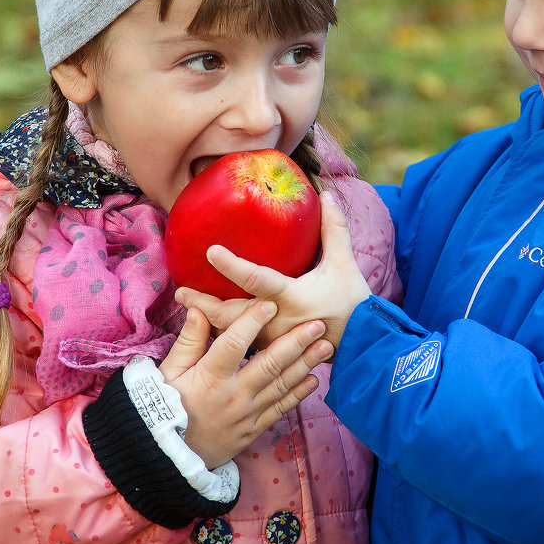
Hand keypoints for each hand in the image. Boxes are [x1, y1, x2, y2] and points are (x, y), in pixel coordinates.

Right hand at [158, 302, 332, 469]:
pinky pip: (281, 409)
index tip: (271, 303)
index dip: (253, 321)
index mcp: (210, 377)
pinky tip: (314, 380)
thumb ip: (188, 340)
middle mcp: (233, 395)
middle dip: (296, 342)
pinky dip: (299, 394)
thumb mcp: (170, 371)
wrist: (171, 454)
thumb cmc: (168, 404)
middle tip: (317, 324)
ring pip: (281, 385)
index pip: (235, 344)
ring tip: (326, 347)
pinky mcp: (255, 428)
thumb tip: (198, 309)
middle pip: (269, 364)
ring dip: (306, 364)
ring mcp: (247, 413)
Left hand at [177, 192, 369, 351]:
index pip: (257, 280)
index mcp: (292, 297)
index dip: (232, 266)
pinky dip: (223, 333)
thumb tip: (324, 194)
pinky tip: (207, 323)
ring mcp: (273, 339)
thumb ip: (333, 229)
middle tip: (181, 292)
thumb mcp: (344, 263)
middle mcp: (278, 320)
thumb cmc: (352, 302)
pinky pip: (243, 342)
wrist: (362, 344)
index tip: (210, 251)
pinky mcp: (273, 350)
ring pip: (234, 333)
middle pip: (233, 315)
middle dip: (204, 305)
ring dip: (208, 320)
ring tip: (187, 306)